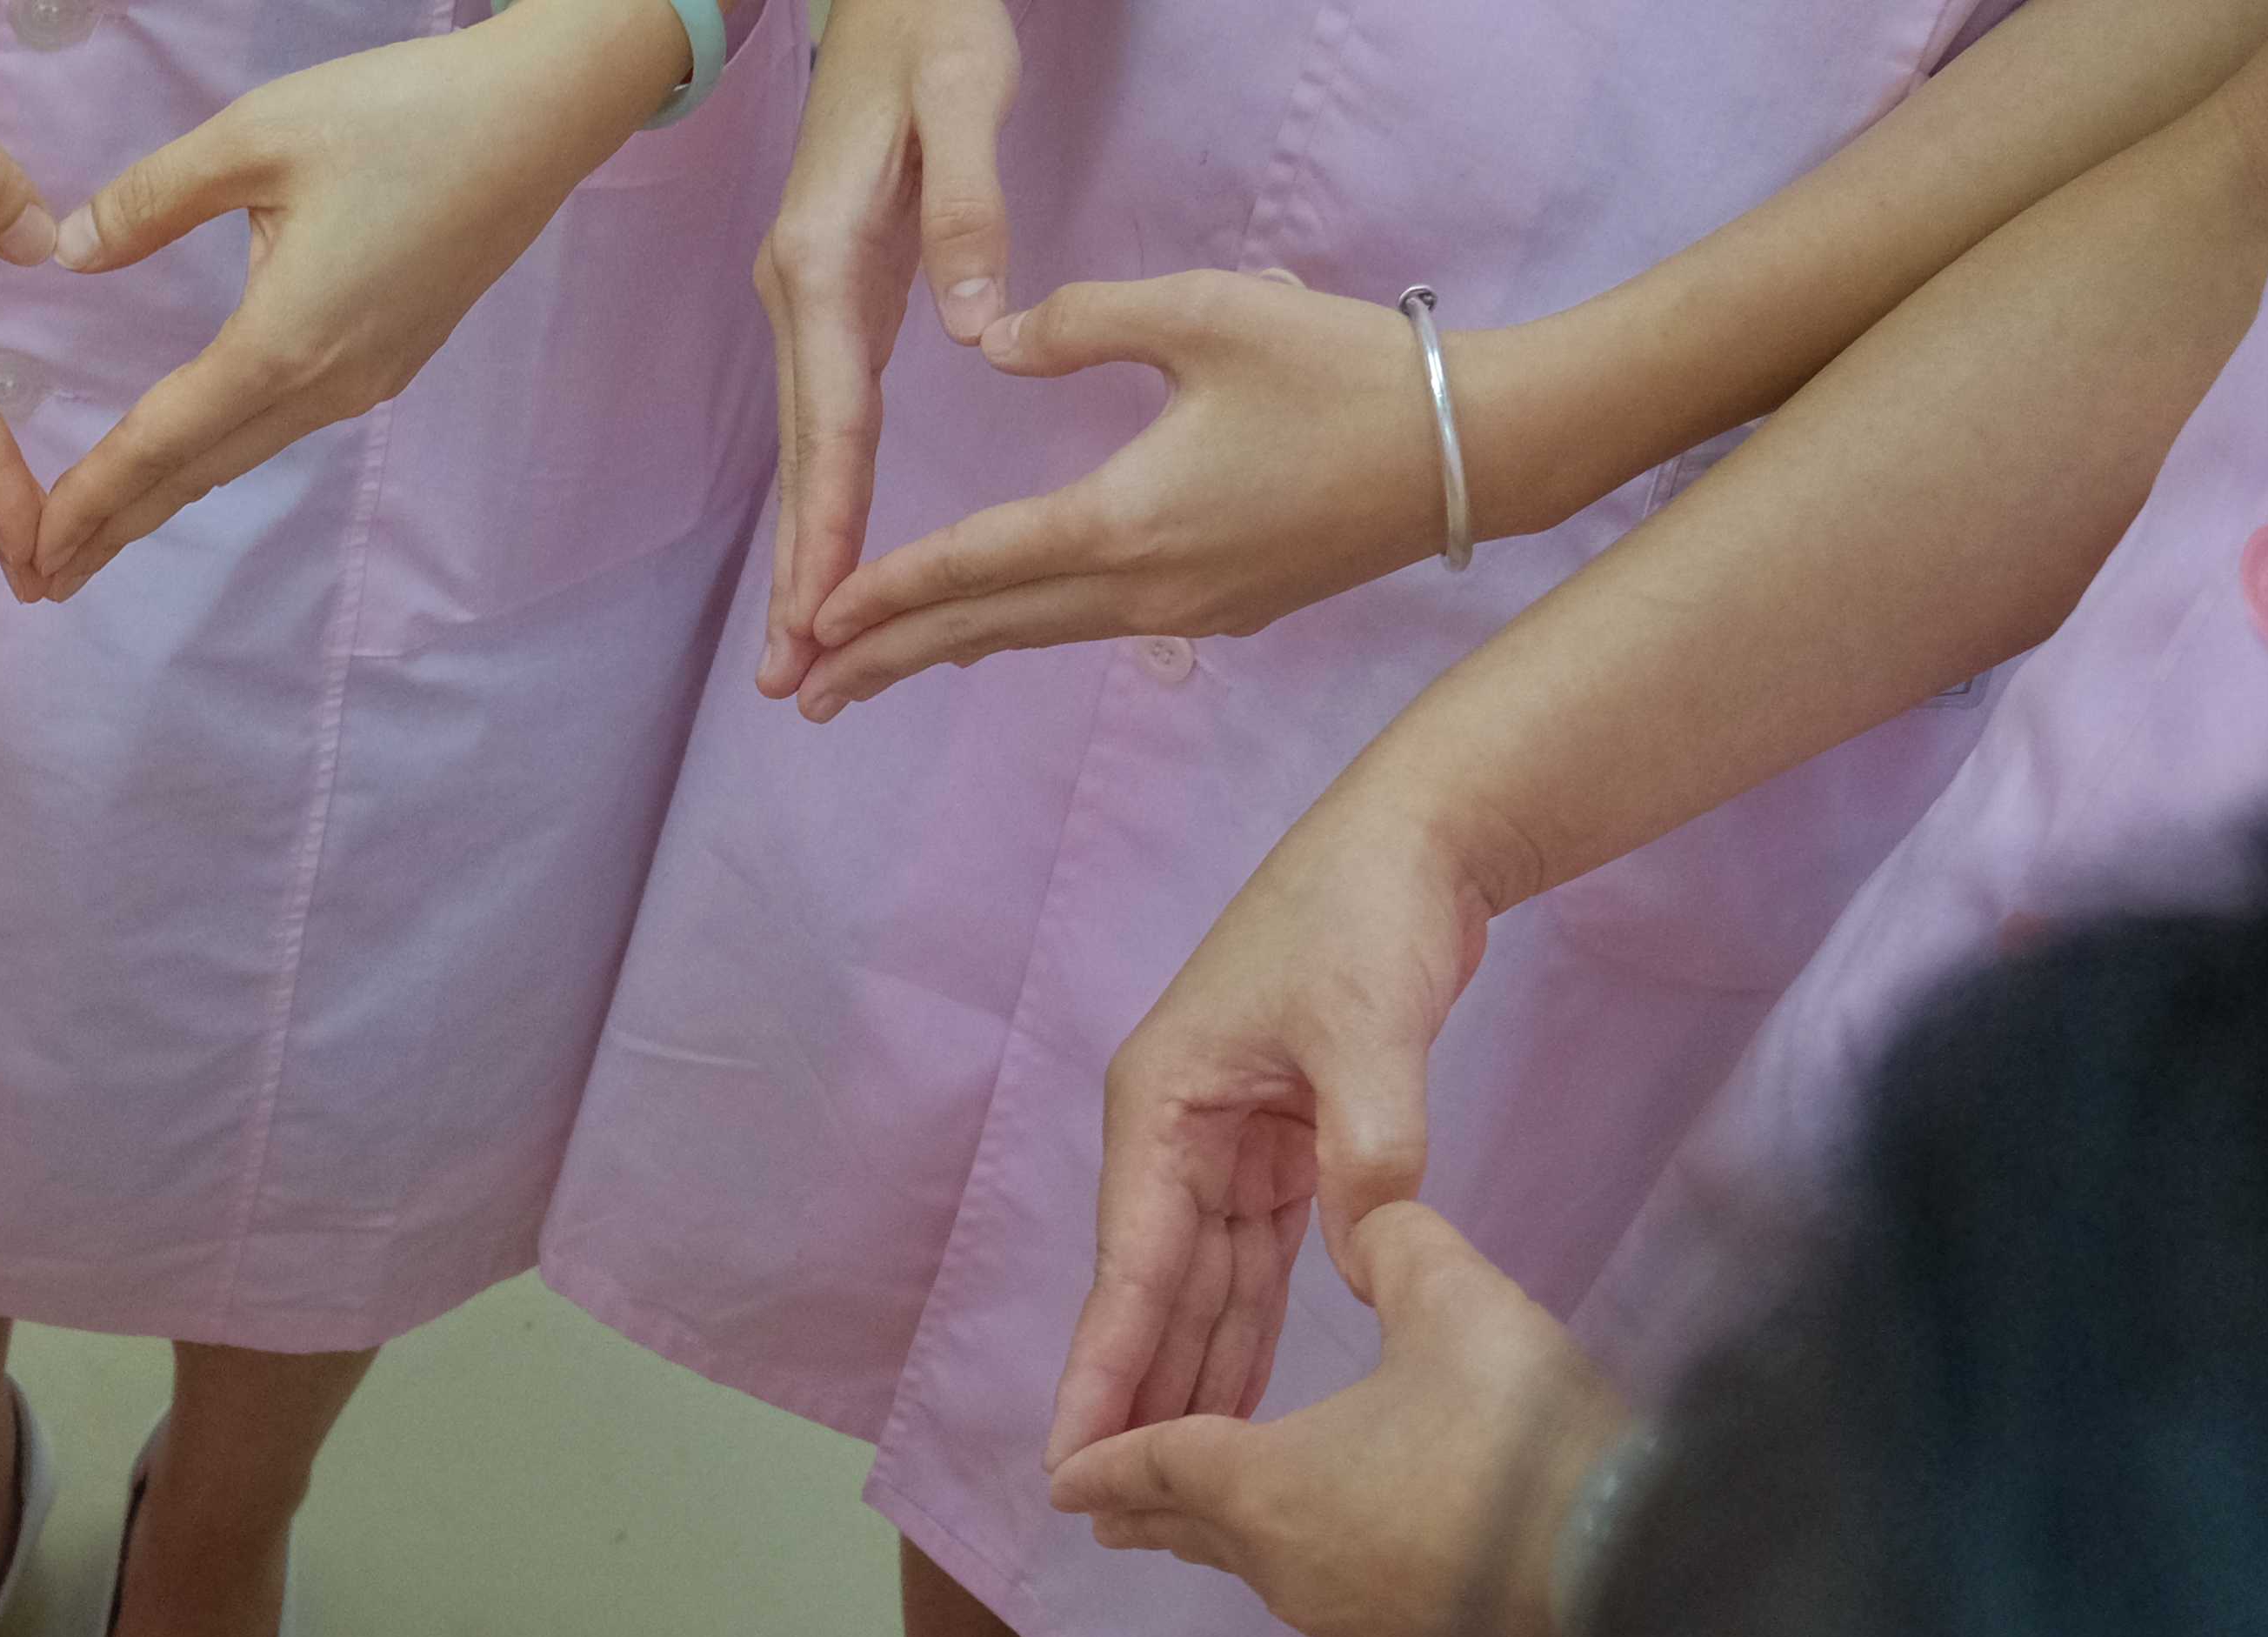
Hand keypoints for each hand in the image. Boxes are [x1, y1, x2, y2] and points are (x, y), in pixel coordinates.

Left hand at [30, 0, 686, 602]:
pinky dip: (216, 456)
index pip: (160, 442)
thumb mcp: (256, 136)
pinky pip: (280, 427)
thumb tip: (71, 253)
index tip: (33, 549)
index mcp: (284, 343)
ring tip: (99, 539)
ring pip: (239, 455)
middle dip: (116, 529)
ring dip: (164, 499)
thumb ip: (153, 200)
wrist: (537, 119)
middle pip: (196, 475)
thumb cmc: (402, 114)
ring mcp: (363, 383)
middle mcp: (326, 387)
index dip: (91, 499)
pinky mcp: (387, 361)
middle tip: (42, 580)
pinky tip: (187, 462)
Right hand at [751, 0, 1017, 692]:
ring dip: (803, 551)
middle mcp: (798, 295)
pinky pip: (827, 422)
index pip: (834, 414)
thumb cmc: (934, 33)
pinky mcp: (831, 303)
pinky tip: (829, 556)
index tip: (829, 606)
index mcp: (825, 261)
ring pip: (808, 450)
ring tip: (799, 649)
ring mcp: (807, 303)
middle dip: (799, 570)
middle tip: (788, 678)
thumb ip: (972, 207)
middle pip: (804, 457)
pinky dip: (823, 498)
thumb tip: (980, 333)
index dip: (833, 518)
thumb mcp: (968, 97)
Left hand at [781, 271, 1458, 716]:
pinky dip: (1016, 635)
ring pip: (1033, 636)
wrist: (1470, 449)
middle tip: (797, 693)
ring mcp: (1182, 611)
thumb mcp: (1209, 313)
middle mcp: (1143, 587)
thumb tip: (995, 338)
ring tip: (861, 681)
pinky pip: (1086, 629)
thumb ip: (1088, 320)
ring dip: (943, 653)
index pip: (976, 564)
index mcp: (1127, 519)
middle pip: (986, 628)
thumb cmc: (1343, 371)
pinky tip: (982, 639)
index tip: (813, 622)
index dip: (888, 592)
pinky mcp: (1218, 610)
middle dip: (885, 658)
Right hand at [1046, 780, 1496, 1460]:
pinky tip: (1239, 1401)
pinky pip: (1253, 1262)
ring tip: (1167, 1484)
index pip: (1127, 1267)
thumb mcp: (1370, 1024)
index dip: (1103, 1370)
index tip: (1071, 1459)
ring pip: (1200, 1288)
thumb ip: (1372, 1137)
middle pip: (1151, 1294)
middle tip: (1111, 1512)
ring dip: (1190, 1377)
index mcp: (1161, 1108)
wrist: (1417, 838)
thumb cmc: (1366, 912)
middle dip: (1135, 1398)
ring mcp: (1222, 1145)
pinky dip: (1249, 1329)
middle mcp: (1174, 1137)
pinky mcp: (1277, 1148)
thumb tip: (1376, 1245)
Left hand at [1051, 1203, 1636, 1636]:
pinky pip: (1320, 1596)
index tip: (1060, 1475)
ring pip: (1252, 1569)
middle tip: (1103, 1507)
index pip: (1161, 1460)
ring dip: (1217, 1538)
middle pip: (1190, 1527)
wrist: (1629, 1560)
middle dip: (1143, 1507)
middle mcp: (1282, 1562)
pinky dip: (1293, 1565)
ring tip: (1196, 1526)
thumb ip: (1396, 1239)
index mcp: (1266, 1482)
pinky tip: (1319, 1556)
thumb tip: (1372, 1211)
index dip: (1109, 1455)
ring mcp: (1340, 1616)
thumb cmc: (1524, 1429)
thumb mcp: (1456, 1301)